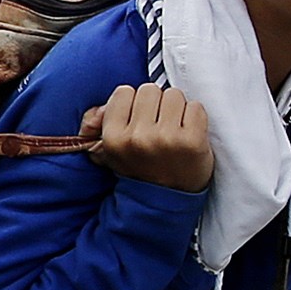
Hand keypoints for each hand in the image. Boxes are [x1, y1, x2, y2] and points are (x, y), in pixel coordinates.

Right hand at [84, 83, 214, 191]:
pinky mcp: (193, 140)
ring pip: (174, 95)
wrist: (166, 199)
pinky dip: (195, 118)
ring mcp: (167, 138)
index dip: (132, 104)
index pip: (124, 92)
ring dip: (176, 109)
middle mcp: (138, 138)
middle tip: (157, 126)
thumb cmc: (141, 168)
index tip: (138, 120)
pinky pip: (195, 107)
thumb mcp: (108, 150)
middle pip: (150, 90)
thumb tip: (101, 108)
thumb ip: (95, 123)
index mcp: (114, 138)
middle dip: (155, 104)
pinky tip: (188, 135)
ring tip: (173, 130)